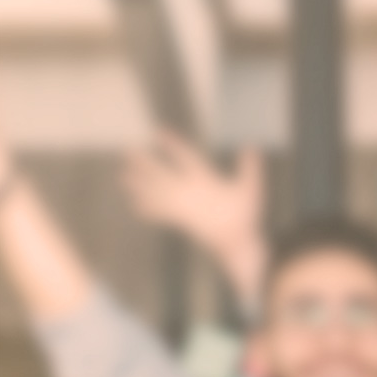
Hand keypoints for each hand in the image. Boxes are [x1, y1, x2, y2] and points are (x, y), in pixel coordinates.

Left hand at [121, 132, 266, 302]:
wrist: (235, 243)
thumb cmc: (244, 215)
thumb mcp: (252, 189)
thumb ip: (250, 168)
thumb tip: (252, 146)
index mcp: (205, 182)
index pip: (186, 159)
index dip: (173, 145)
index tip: (160, 133)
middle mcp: (189, 193)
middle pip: (162, 175)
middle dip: (146, 164)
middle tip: (130, 152)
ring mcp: (182, 208)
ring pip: (156, 194)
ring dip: (139, 185)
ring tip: (124, 176)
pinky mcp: (180, 221)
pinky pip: (159, 214)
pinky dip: (146, 209)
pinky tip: (135, 205)